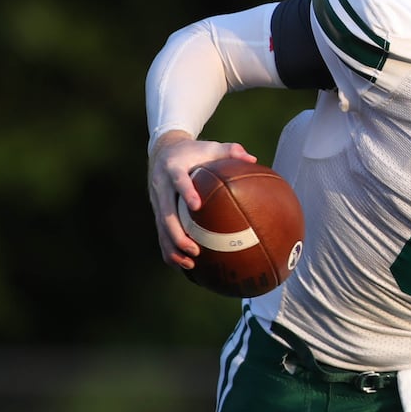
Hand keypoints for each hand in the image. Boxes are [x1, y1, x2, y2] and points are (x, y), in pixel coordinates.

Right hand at [147, 132, 256, 269]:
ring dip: (173, 247)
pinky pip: (160, 233)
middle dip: (177, 233)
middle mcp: (161, 186)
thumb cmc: (194, 151)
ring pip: (161, 227)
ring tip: (189, 263)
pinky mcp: (157, 211)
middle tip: (194, 249)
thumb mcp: (211, 147)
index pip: (178, 180)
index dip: (186, 193)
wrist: (163, 151)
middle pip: (166, 212)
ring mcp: (157, 200)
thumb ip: (231, 151)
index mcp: (173, 168)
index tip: (196, 206)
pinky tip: (182, 265)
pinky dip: (169, 249)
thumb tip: (253, 160)